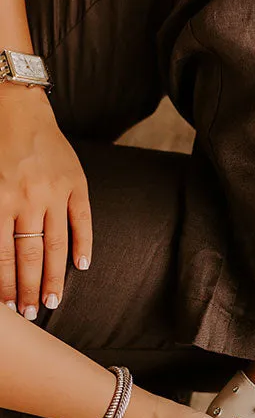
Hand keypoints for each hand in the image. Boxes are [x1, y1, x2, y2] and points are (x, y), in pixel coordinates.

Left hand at [0, 86, 91, 318]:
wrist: (15, 103)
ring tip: (51, 302)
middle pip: (29, 255)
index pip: (2, 253)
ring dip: (53, 277)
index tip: (7, 308)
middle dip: (27, 289)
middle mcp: (27, 198)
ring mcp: (54, 192)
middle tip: (29, 314)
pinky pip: (82, 220)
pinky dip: (84, 244)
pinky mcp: (76, 183)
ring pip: (55, 245)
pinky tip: (82, 267)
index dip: (4, 284)